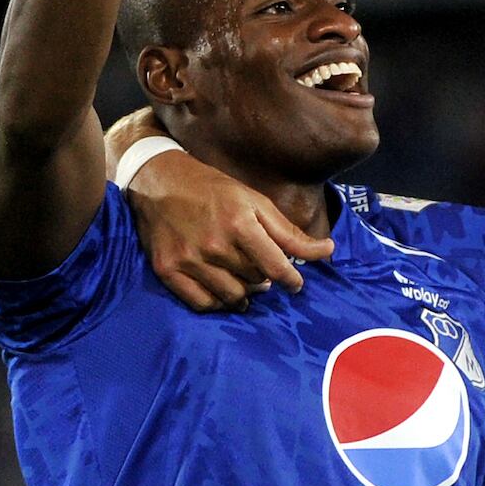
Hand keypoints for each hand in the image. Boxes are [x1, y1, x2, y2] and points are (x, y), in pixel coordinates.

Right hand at [106, 111, 331, 309]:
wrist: (157, 181)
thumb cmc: (212, 188)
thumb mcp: (254, 201)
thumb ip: (289, 232)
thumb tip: (327, 251)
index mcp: (239, 223)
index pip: (276, 267)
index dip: (292, 280)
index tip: (295, 283)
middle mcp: (214, 244)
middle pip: (255, 281)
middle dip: (265, 279)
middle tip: (262, 270)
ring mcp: (189, 260)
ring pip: (232, 297)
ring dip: (245, 295)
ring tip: (245, 282)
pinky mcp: (168, 271)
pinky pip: (202, 304)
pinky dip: (218, 303)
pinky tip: (223, 292)